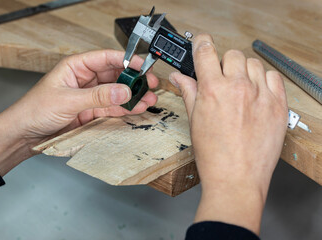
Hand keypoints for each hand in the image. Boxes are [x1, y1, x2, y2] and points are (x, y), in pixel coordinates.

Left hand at [0, 50, 158, 175]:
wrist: (26, 134)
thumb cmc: (35, 110)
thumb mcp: (68, 100)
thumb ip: (97, 96)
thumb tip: (123, 91)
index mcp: (76, 66)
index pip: (106, 58)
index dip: (126, 60)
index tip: (142, 66)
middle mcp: (85, 79)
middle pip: (115, 75)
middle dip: (134, 80)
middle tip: (150, 85)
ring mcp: (90, 96)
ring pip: (117, 93)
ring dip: (133, 96)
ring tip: (149, 99)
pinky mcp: (92, 112)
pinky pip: (112, 108)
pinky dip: (125, 109)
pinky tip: (137, 109)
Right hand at [169, 34, 287, 233]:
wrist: (236, 178)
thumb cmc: (213, 155)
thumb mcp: (195, 121)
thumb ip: (188, 92)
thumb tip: (179, 77)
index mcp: (212, 90)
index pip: (206, 50)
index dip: (202, 43)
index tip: (202, 43)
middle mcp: (237, 88)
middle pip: (232, 54)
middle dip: (224, 64)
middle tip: (221, 79)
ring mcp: (260, 95)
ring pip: (253, 63)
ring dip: (244, 71)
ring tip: (240, 89)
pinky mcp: (278, 105)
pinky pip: (274, 76)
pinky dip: (264, 80)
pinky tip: (256, 94)